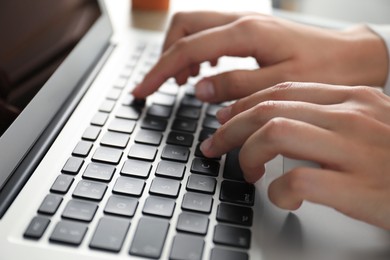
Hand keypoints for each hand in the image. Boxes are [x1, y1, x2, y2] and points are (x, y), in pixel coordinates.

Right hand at [132, 11, 387, 102]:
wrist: (352, 55)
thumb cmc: (325, 70)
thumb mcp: (280, 85)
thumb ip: (236, 86)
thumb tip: (199, 90)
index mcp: (246, 34)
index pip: (187, 49)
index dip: (159, 72)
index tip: (142, 91)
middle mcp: (241, 21)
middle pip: (184, 27)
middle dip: (163, 56)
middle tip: (160, 86)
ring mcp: (245, 23)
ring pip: (195, 27)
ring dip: (179, 53)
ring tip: (181, 82)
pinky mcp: (250, 31)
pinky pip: (211, 33)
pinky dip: (197, 52)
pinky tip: (204, 72)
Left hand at [200, 82, 389, 229]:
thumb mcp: (367, 125)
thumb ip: (326, 118)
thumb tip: (275, 125)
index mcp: (351, 99)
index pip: (281, 91)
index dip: (244, 105)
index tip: (225, 119)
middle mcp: (350, 116)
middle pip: (268, 109)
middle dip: (230, 128)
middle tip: (215, 146)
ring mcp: (354, 150)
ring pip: (275, 134)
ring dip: (248, 154)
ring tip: (247, 172)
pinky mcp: (357, 187)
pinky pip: (298, 181)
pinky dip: (279, 191)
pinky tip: (283, 198)